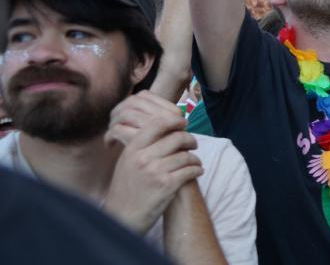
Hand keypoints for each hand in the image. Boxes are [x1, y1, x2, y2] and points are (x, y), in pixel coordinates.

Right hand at [104, 94, 202, 233]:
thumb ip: (141, 145)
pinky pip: (189, 170)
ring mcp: (155, 171)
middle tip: (194, 144)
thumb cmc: (126, 189)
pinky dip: (197, 170)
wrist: (121, 218)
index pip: (158, 124)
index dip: (175, 120)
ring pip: (185, 155)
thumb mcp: (126, 162)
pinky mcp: (166, 185)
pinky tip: (197, 171)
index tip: (183, 123)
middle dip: (190, 139)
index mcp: (132, 149)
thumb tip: (164, 128)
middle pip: (176, 137)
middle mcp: (143, 157)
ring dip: (195, 158)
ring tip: (196, 162)